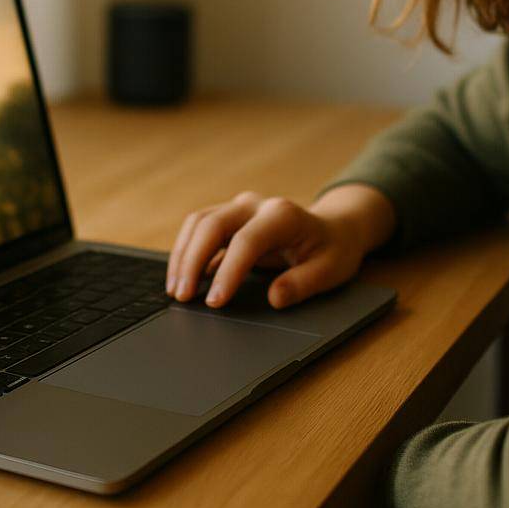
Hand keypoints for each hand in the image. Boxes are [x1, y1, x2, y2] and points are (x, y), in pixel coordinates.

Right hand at [165, 191, 366, 309]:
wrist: (333, 229)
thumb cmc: (332, 250)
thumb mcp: (330, 271)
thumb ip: (304, 284)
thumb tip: (275, 297)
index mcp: (283, 215)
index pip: (246, 241)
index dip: (228, 272)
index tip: (215, 302)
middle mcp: (256, 205)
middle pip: (212, 224)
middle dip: (192, 260)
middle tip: (182, 296)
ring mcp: (240, 208)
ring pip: (199, 222)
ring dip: (182, 255)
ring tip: (175, 290)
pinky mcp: (230, 218)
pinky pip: (199, 229)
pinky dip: (186, 252)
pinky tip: (182, 279)